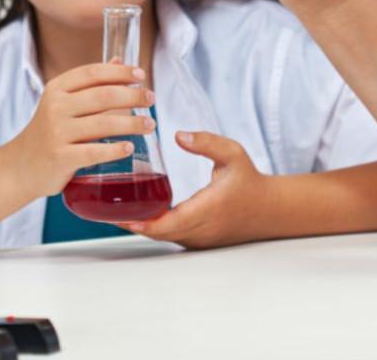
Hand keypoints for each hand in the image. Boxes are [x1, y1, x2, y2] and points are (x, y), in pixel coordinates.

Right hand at [4, 63, 153, 197]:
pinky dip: (114, 150)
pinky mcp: (60, 157)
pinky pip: (93, 152)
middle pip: (103, 96)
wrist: (21, 167)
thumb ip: (91, 83)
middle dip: (132, 95)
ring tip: (150, 125)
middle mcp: (55, 107)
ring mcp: (57, 133)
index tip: (141, 74)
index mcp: (57, 89)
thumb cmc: (50, 131)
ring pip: (103, 124)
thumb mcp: (63, 102)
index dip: (120, 72)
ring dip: (132, 123)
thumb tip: (120, 61)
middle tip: (151, 99)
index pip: (93, 72)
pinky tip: (129, 148)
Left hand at [116, 131, 275, 248]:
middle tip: (106, 210)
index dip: (142, 222)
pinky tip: (139, 216)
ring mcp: (200, 240)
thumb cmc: (249, 181)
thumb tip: (179, 135)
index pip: (168, 223)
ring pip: (163, 237)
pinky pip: (171, 237)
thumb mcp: (233, 154)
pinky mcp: (199, 242)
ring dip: (141, 227)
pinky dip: (154, 229)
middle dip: (131, 224)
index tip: (120, 215)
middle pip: (158, 233)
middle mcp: (202, 230)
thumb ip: (207, 143)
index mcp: (208, 209)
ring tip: (116, 210)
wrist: (270, 209)